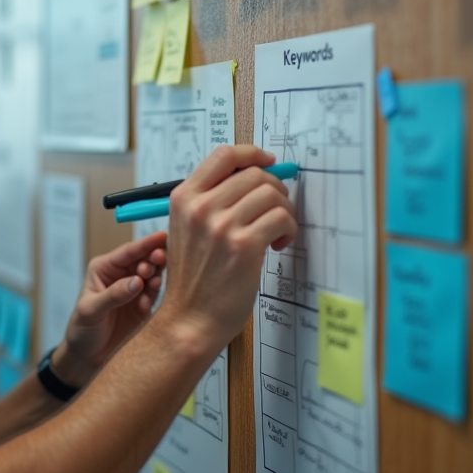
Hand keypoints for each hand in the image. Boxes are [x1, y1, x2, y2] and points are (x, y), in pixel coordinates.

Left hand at [52, 231, 167, 386]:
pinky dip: (155, 295)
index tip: (163, 236)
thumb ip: (112, 295)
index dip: (146, 243)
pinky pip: (155, 295)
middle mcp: (121, 275)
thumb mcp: (90, 311)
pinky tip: (147, 303)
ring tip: (154, 281)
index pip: (129, 251)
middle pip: (145, 259)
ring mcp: (135, 290)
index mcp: (105, 268)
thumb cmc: (81, 330)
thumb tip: (136, 282)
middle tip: (160, 259)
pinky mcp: (144, 306)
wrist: (86, 358)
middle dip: (154, 257)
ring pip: (153, 275)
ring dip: (157, 276)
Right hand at [157, 145, 296, 354]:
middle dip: (274, 188)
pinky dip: (288, 229)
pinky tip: (277, 245)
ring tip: (277, 231)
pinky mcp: (244, 246)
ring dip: (284, 210)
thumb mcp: (187, 228)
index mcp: (184, 198)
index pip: (224, 155)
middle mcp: (200, 207)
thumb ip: (211, 200)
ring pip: (272, 193)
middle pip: (254, 173)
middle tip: (277, 209)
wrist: (190, 319)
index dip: (252, 153)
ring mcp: (222, 226)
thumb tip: (254, 176)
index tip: (268, 160)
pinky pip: (281, 218)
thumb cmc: (193, 279)